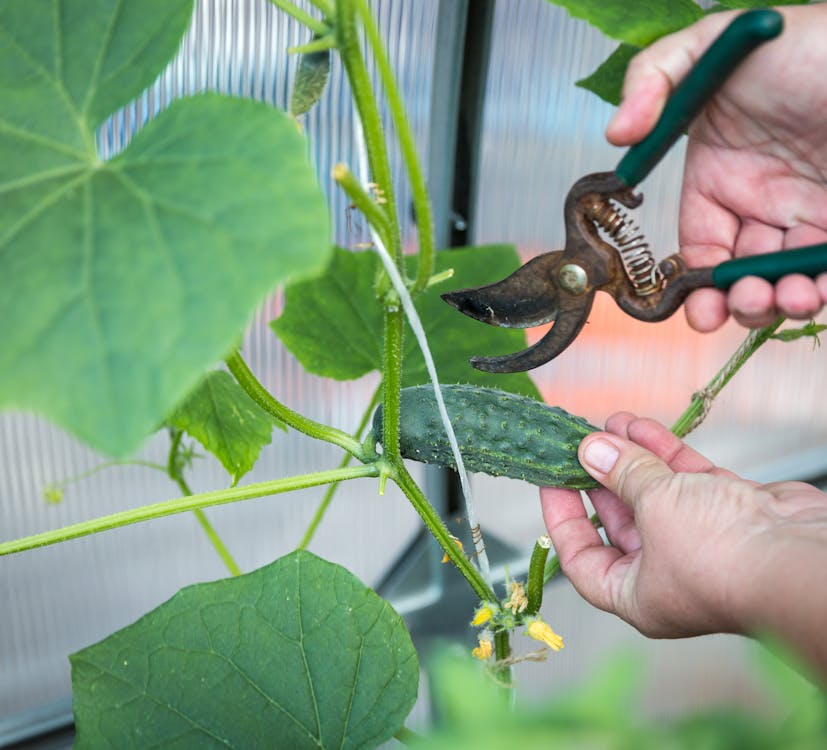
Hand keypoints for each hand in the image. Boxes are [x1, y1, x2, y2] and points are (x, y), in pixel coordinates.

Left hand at [540, 413, 826, 661]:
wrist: (800, 557)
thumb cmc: (720, 556)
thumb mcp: (653, 507)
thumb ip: (621, 474)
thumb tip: (590, 449)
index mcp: (636, 594)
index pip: (582, 559)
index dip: (561, 518)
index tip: (551, 479)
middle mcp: (666, 572)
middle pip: (618, 521)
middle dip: (599, 476)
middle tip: (580, 442)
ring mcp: (700, 542)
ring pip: (654, 494)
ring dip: (631, 457)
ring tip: (608, 422)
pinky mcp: (730, 513)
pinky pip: (687, 481)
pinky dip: (665, 454)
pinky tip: (640, 426)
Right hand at [607, 5, 826, 331]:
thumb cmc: (796, 40)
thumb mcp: (709, 44)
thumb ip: (652, 80)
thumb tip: (616, 135)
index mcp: (719, 176)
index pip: (701, 246)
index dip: (698, 285)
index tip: (701, 308)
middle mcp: (763, 201)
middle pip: (743, 274)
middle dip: (743, 302)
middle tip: (751, 301)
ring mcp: (811, 210)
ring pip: (788, 278)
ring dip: (785, 301)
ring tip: (795, 296)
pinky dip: (826, 287)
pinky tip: (821, 287)